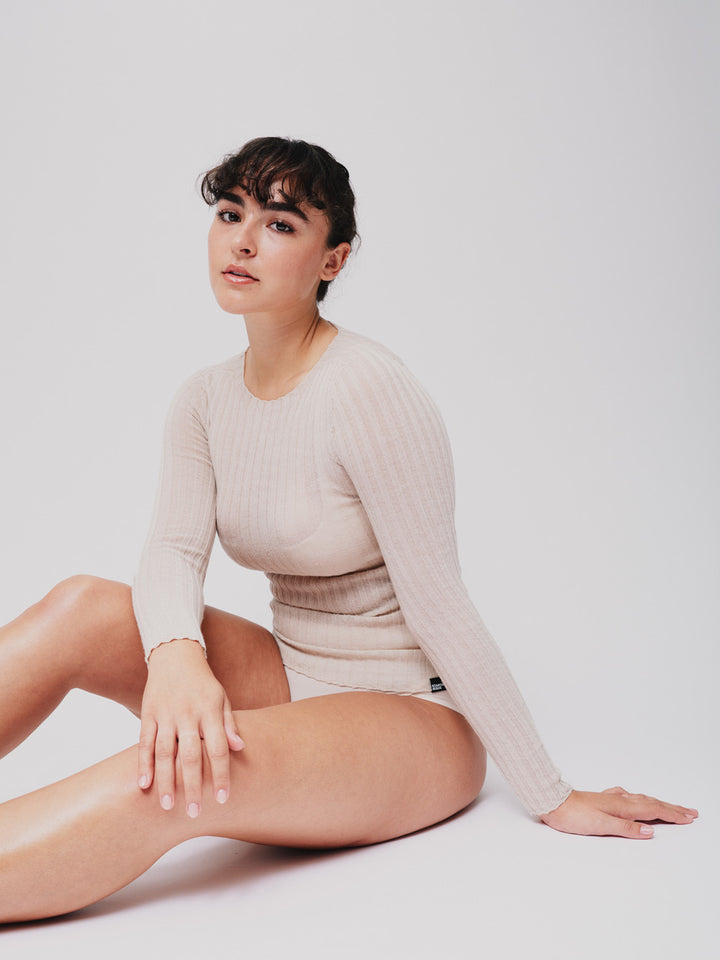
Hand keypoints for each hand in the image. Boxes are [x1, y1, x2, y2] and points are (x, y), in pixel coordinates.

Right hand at [137, 639, 244, 816]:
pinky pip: (144, 742)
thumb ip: (229, 724)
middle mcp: (188, 715)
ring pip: (165, 752)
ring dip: (166, 781)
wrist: (174, 653)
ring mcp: (166, 715)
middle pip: (190, 755)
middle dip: (193, 786)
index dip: (221, 775)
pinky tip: (144, 785)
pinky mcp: (148, 714)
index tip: (223, 799)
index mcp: (210, 711)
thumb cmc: (202, 681)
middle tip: (195, 813)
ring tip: (168, 806)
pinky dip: (143, 763)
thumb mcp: (222, 697)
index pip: (218, 749)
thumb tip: (240, 748)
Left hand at [540, 786, 698, 838]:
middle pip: (651, 802)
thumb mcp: (601, 825)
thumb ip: (626, 828)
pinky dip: (639, 800)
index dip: (672, 814)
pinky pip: (628, 798)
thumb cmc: (573, 814)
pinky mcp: (602, 800)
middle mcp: (619, 800)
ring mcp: (611, 799)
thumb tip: (650, 831)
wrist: (552, 802)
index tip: (689, 817)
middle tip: (690, 811)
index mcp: (622, 806)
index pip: (653, 810)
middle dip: (671, 808)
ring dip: (658, 802)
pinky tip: (634, 798)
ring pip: (641, 799)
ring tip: (671, 806)